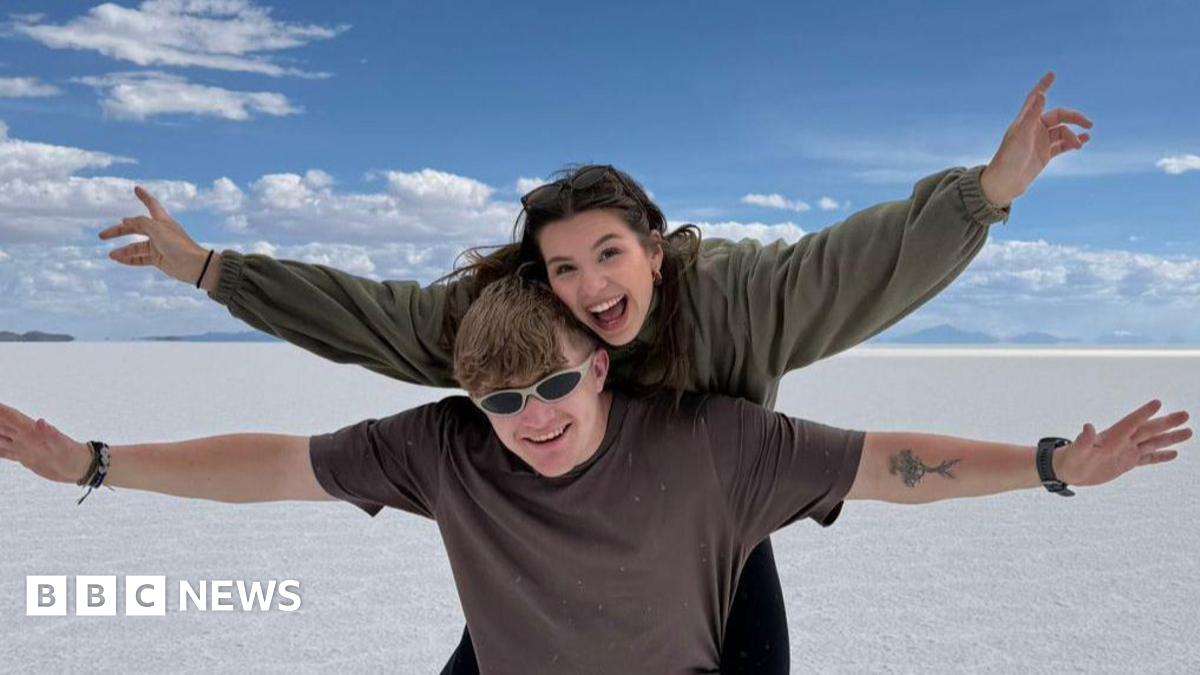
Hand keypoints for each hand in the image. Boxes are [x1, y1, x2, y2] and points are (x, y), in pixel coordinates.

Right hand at [0, 403, 92, 484]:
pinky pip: (5, 452)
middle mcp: (25, 437)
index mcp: (32, 431)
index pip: (10, 417)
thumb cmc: (73, 455)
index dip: (0, 410)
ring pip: (0, 437)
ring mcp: (24, 447)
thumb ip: (50, 434)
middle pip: (2, 424)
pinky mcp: (25, 458)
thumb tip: (40, 421)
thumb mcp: (62, 445)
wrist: (80, 468)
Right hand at [99, 187, 210, 284]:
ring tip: (111, 255)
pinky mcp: (159, 259)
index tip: (136, 188)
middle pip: (136, 228)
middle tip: (103, 235)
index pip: (152, 204)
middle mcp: (159, 232)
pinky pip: (140, 259)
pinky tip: (118, 260)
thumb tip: (127, 222)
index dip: (144, 196)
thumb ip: (141, 223)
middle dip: (119, 231)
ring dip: (124, 250)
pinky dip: (130, 259)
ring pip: (136, 246)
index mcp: (162, 221)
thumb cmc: (179, 245)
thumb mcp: (157, 229)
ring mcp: (159, 246)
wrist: (194, 266)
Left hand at [980, 72, 1093, 207]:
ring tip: (1080, 145)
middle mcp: (1034, 129)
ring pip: (1063, 132)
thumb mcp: (1021, 136)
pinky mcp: (1045, 155)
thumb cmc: (1008, 158)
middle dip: (1074, 118)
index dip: (1043, 86)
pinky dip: (1074, 141)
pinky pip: (1063, 145)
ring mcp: (1040, 142)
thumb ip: (1032, 115)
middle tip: (1088, 123)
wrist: (1005, 184)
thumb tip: (1041, 95)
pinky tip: (1084, 141)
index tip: (1052, 74)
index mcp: (1025, 121)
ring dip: (1074, 136)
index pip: (1036, 98)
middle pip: (1059, 116)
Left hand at [1055, 400, 1189, 487]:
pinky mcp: (1127, 463)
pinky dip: (1160, 457)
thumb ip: (1083, 439)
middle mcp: (1122, 441)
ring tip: (1189, 432)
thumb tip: (1087, 426)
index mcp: (1112, 437)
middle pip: (1148, 430)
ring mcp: (1126, 451)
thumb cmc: (1070, 459)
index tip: (1158, 402)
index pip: (1131, 422)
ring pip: (1153, 443)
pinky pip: (1147, 459)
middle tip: (1186, 414)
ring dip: (1170, 438)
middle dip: (1167, 422)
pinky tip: (1174, 453)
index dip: (1143, 413)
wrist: (1067, 470)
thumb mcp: (1076, 451)